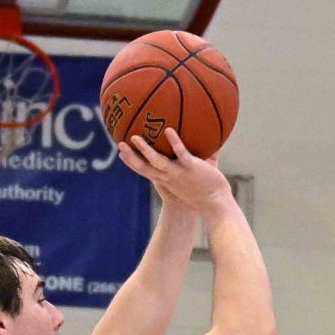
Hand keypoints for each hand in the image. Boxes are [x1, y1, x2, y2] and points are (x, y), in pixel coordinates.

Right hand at [114, 128, 236, 214]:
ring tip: (134, 137)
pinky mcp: (191, 168)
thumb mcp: (193, 177)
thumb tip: (198, 142)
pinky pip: (181, 153)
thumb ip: (192, 160)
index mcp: (167, 179)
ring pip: (157, 161)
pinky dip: (175, 142)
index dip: (133, 163)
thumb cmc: (207, 192)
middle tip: (119, 144)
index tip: (122, 155)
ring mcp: (178, 172)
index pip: (145, 171)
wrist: (216, 204)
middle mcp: (169, 177)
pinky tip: (169, 130)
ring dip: (144, 149)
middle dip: (130, 157)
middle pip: (144, 167)